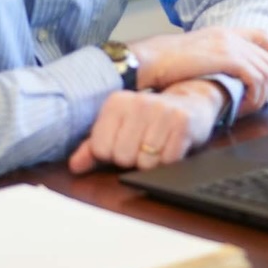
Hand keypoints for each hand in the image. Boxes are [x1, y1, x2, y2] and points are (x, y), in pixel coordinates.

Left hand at [67, 82, 224, 173]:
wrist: (193, 102)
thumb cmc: (151, 119)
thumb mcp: (120, 127)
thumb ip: (94, 147)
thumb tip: (74, 166)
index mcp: (117, 102)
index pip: (100, 148)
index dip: (112, 153)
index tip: (125, 141)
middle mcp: (139, 103)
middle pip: (122, 157)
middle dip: (133, 158)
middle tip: (144, 143)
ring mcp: (162, 111)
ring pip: (145, 162)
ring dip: (152, 161)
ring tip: (159, 143)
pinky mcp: (183, 123)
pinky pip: (167, 161)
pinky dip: (169, 160)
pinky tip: (172, 145)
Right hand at [131, 26, 267, 110]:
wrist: (147, 60)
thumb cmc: (162, 64)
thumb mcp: (192, 56)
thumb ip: (211, 59)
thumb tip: (222, 75)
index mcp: (222, 32)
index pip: (262, 35)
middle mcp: (229, 35)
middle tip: (261, 101)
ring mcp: (230, 45)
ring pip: (265, 70)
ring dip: (262, 93)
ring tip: (249, 108)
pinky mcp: (227, 58)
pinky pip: (255, 78)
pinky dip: (255, 94)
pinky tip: (244, 106)